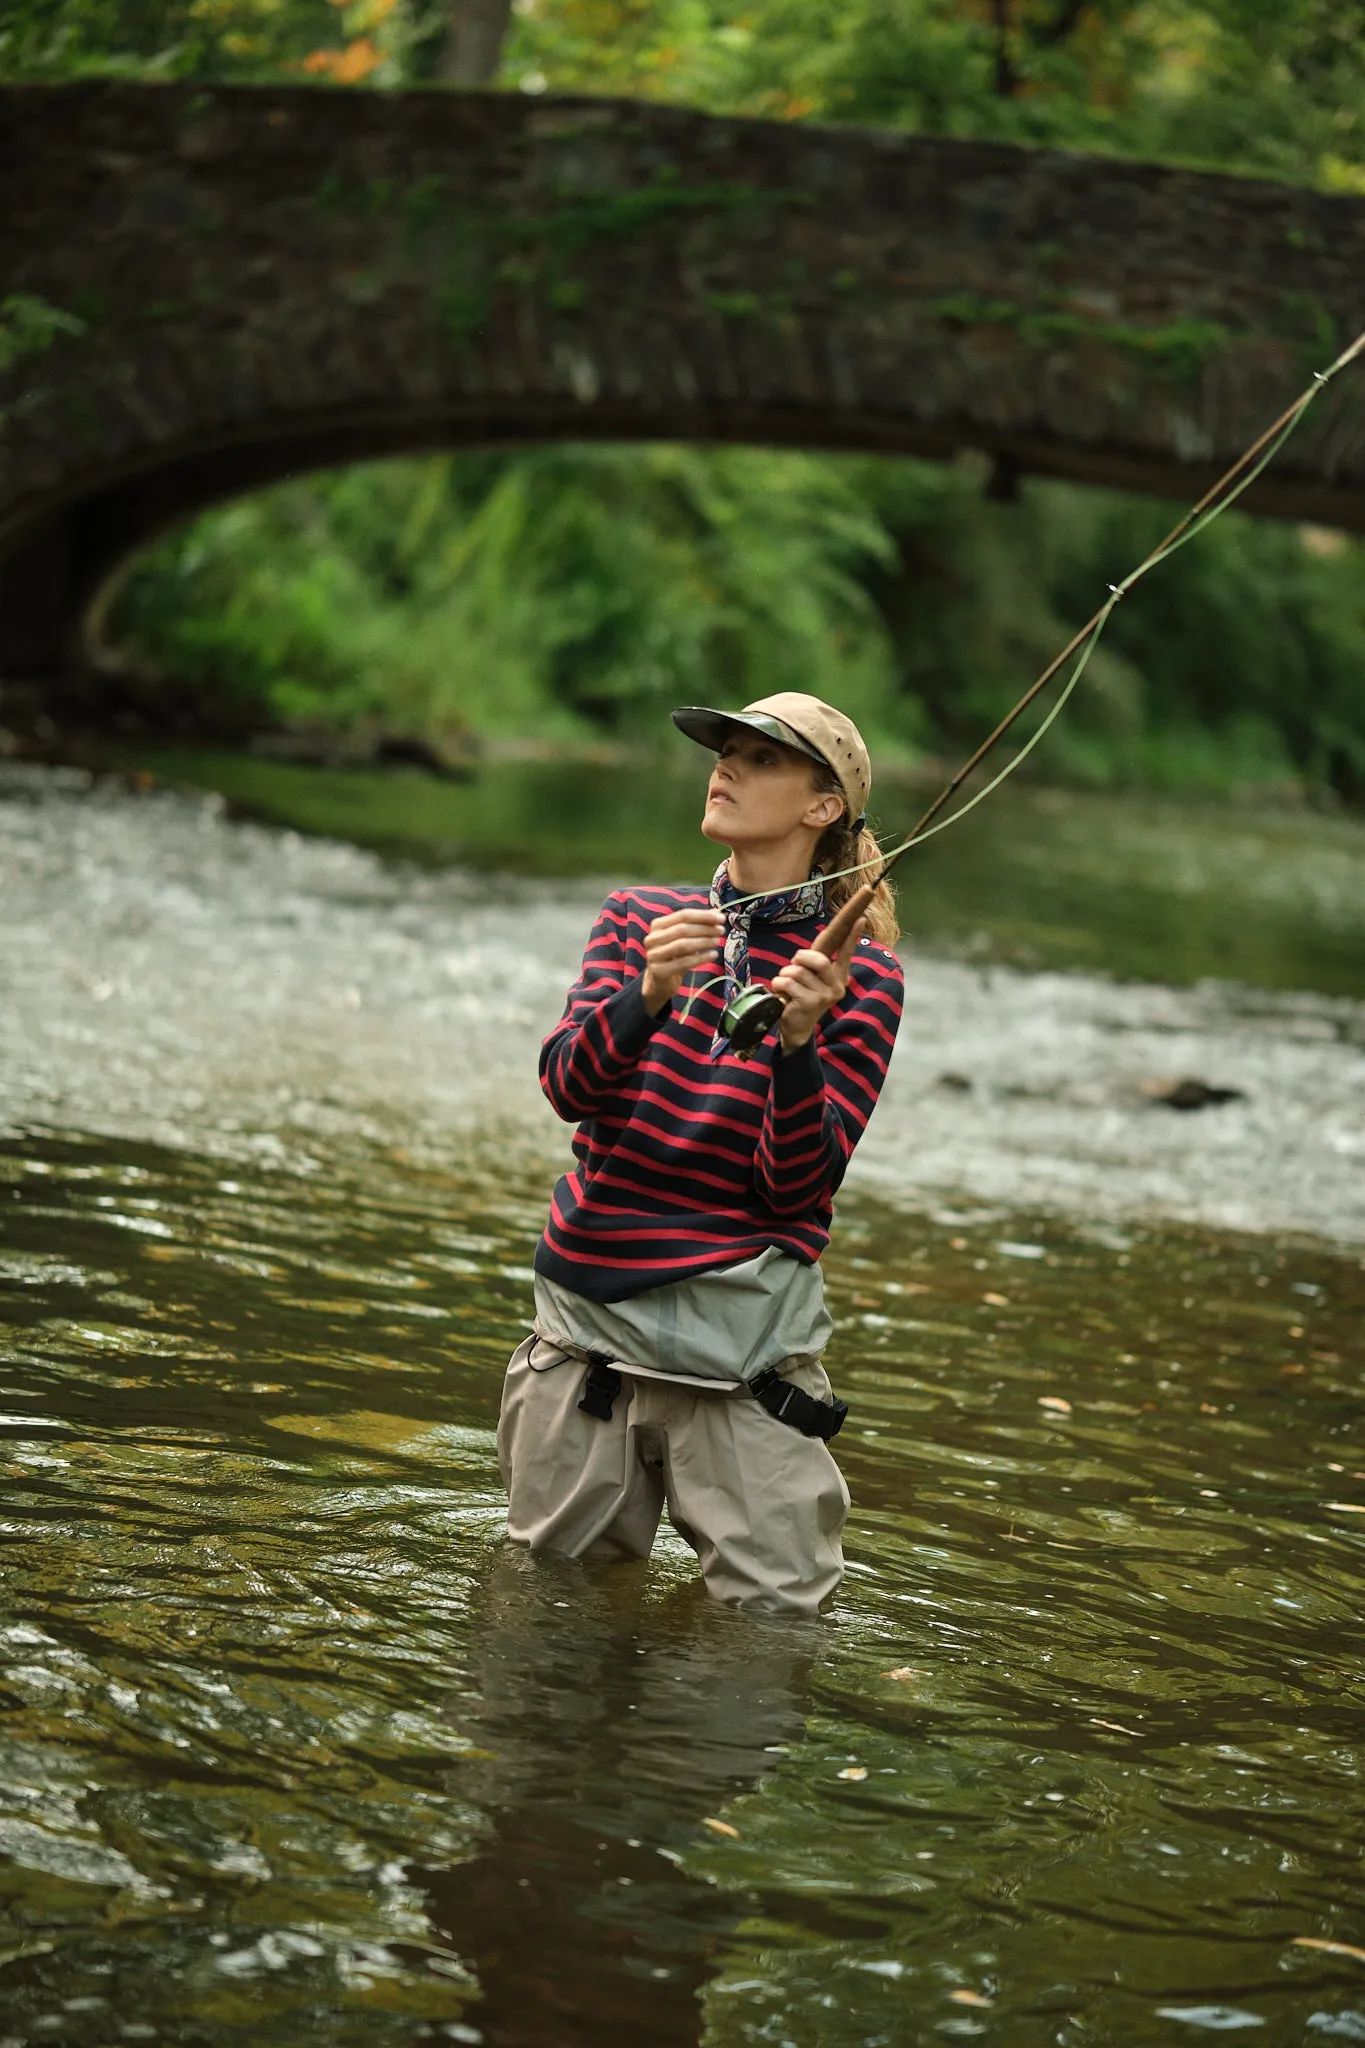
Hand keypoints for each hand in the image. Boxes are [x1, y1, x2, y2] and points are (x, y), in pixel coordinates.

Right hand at [641, 906, 725, 1014]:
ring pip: (682, 945)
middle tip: (721, 931)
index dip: (703, 916)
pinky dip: (701, 958)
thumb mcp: (685, 938)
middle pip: (682, 929)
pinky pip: (683, 963)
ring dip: (703, 942)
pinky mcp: (659, 971)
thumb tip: (717, 912)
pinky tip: (713, 955)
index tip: (721, 918)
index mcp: (658, 925)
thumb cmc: (674, 956)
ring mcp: (654, 955)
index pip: (683, 915)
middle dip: (705, 928)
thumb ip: (698, 924)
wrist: (660, 981)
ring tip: (717, 941)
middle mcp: (652, 938)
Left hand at [772, 919, 864, 1051]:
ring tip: (786, 984)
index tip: (861, 919)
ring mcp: (825, 996)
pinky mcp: (810, 1003)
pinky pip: (788, 983)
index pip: (847, 953)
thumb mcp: (811, 977)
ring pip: (799, 971)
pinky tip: (782, 993)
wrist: (796, 1027)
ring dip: (785, 974)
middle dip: (801, 958)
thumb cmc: (802, 996)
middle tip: (794, 963)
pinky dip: (779, 984)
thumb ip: (815, 962)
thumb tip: (819, 943)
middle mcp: (837, 986)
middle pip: (820, 961)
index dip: (853, 936)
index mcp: (839, 976)